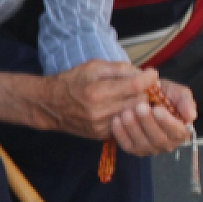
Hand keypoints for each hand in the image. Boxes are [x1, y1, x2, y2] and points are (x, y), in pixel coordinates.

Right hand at [38, 60, 156, 140]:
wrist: (50, 105)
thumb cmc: (71, 81)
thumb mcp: (92, 66)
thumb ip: (119, 68)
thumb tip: (143, 73)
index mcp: (97, 91)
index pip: (135, 86)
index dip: (148, 79)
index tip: (152, 74)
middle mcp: (100, 111)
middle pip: (139, 102)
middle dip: (144, 92)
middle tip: (142, 86)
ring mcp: (101, 126)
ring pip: (135, 115)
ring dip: (137, 105)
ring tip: (133, 97)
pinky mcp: (102, 135)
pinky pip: (125, 124)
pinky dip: (126, 115)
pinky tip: (120, 108)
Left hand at [108, 79, 197, 157]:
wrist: (144, 95)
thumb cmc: (163, 94)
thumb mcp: (177, 92)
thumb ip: (185, 101)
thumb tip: (191, 116)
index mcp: (180, 131)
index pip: (177, 132)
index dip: (167, 122)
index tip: (157, 109)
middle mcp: (167, 144)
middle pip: (158, 139)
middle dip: (148, 122)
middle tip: (139, 107)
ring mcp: (149, 148)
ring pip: (142, 143)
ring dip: (133, 128)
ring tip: (126, 112)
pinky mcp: (133, 149)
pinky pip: (127, 145)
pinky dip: (121, 134)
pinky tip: (116, 120)